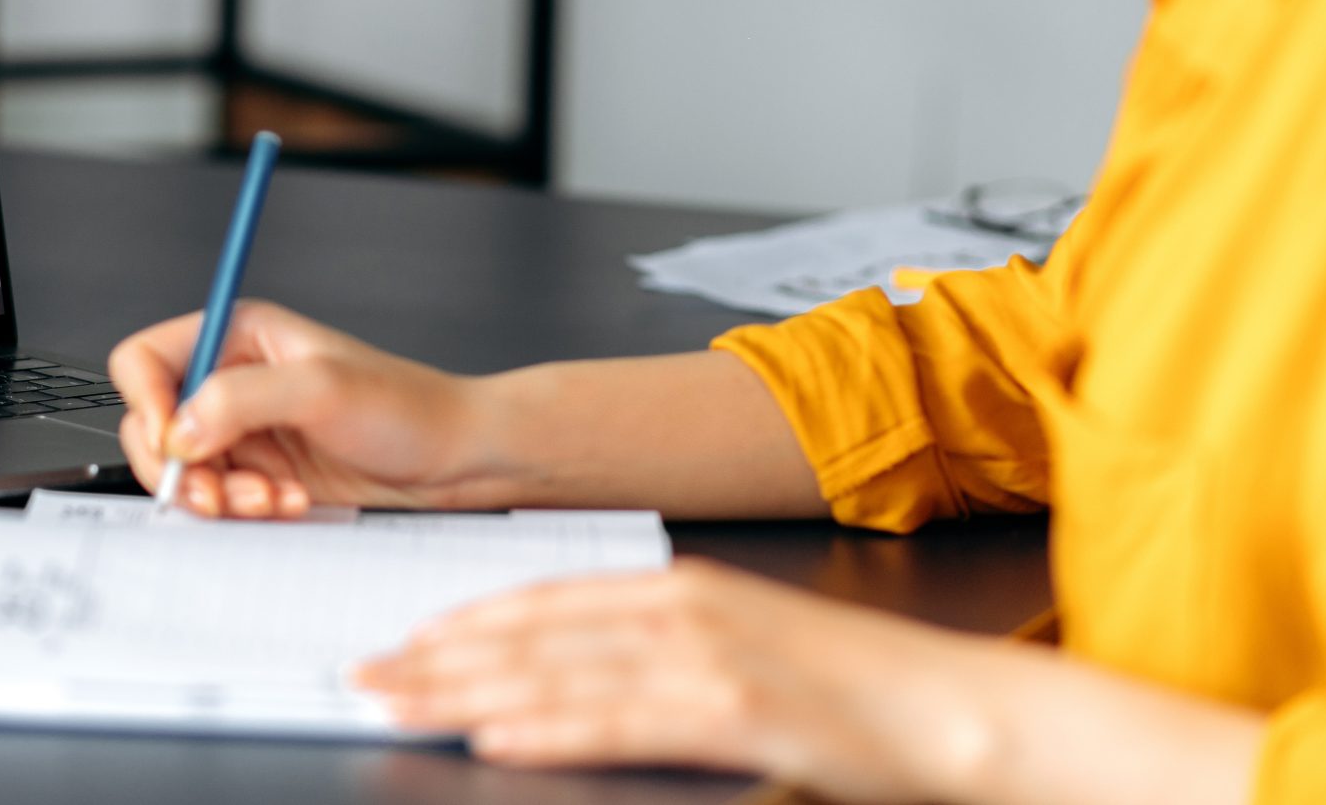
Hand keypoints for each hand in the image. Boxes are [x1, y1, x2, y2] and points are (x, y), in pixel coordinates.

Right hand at [106, 300, 497, 517]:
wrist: (455, 461)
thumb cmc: (408, 408)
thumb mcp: (323, 389)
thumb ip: (241, 400)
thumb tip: (181, 429)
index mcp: (239, 335)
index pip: (146, 359)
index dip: (148, 401)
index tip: (173, 440)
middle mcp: (234, 380)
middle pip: (154, 424)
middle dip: (181, 466)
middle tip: (216, 492)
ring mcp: (246, 432)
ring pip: (183, 471)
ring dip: (218, 495)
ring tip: (272, 498)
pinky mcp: (261, 474)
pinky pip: (219, 500)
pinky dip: (244, 511)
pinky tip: (289, 504)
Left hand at [352, 558, 981, 799]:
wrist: (958, 712)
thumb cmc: (854, 694)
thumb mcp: (742, 654)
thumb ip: (657, 660)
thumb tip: (570, 681)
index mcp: (682, 589)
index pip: (547, 599)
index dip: (467, 621)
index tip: (403, 642)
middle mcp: (685, 610)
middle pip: (535, 634)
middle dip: (441, 658)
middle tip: (367, 674)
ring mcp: (711, 659)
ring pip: (562, 674)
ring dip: (470, 693)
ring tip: (402, 704)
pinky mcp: (738, 712)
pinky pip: (622, 721)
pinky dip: (552, 727)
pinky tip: (498, 735)